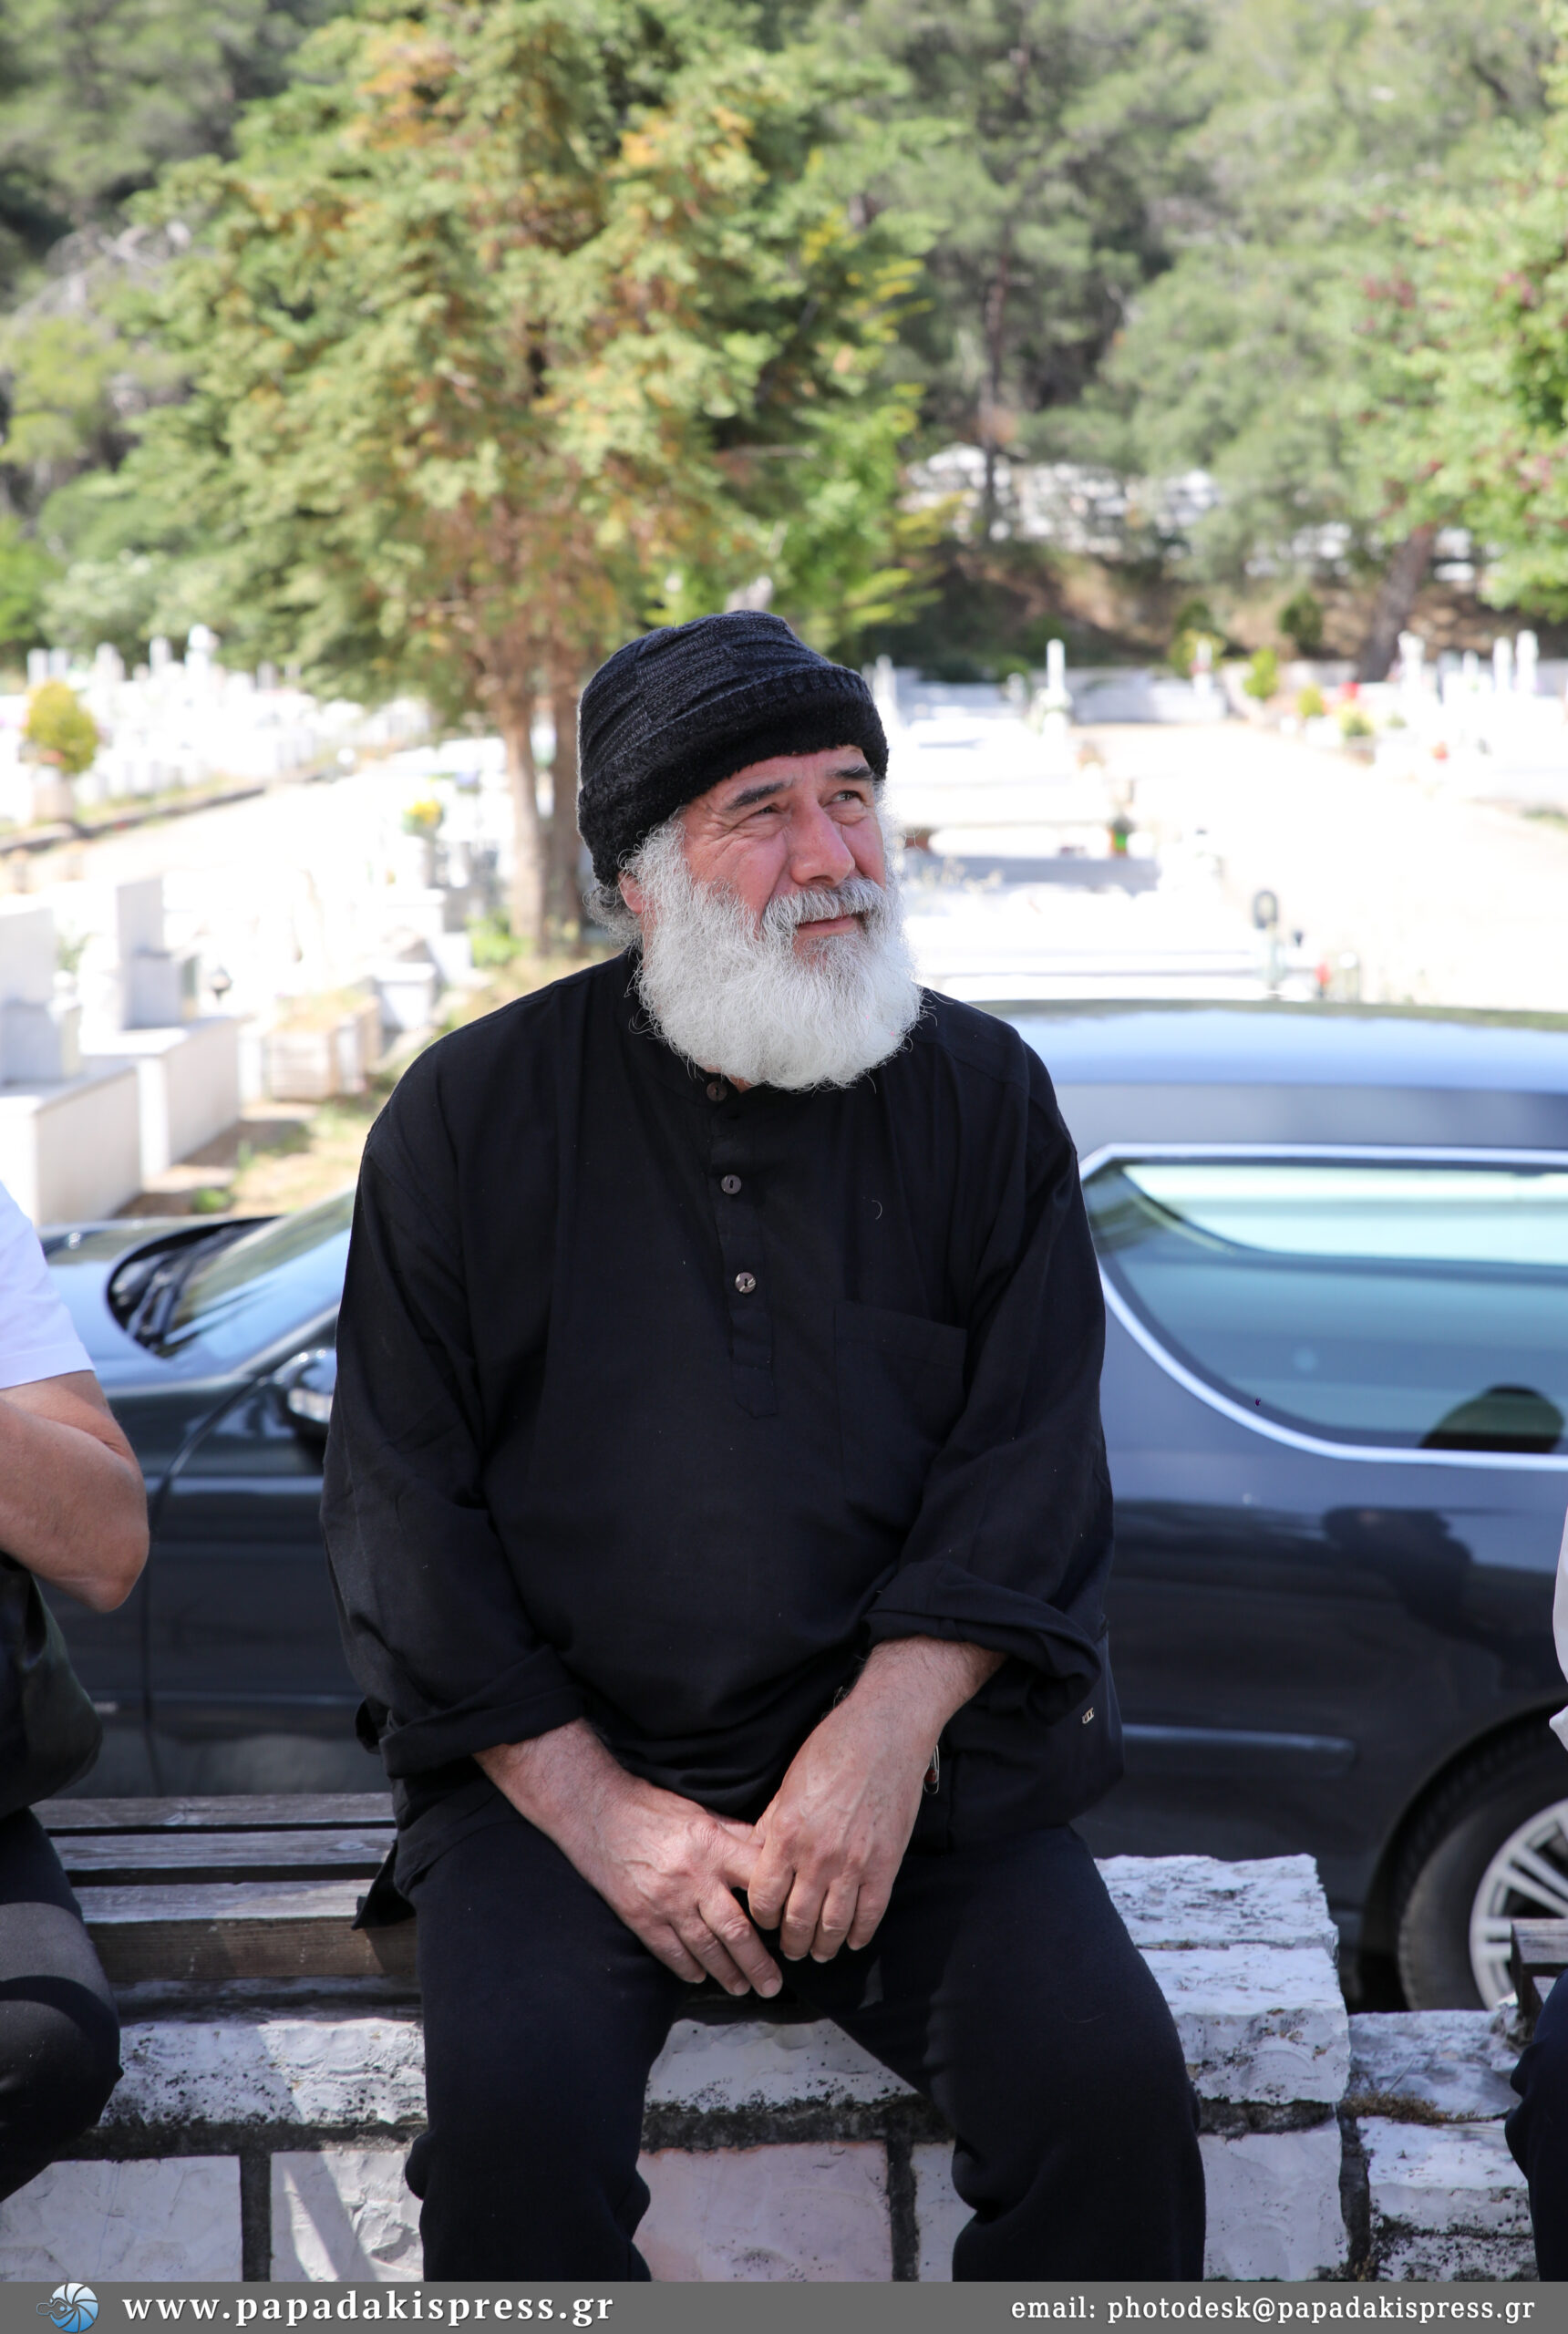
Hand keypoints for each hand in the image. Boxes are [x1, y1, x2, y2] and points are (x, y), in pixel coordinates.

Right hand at [477, 1724, 779, 1997]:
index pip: (758, 1881)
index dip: (779, 1907)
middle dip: (758, 1962)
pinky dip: (688, 1968)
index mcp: (713, 1846)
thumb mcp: (702, 1813)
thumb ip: (736, 1836)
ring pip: (706, 1948)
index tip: (791, 1926)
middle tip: (773, 1985)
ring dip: (727, 1973)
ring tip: (743, 1987)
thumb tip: (771, 1853)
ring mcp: (666, 1901)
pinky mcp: (641, 1916)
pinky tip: (700, 1977)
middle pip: (736, 1929)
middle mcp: (694, 1877)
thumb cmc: (653, 1809)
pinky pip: (670, 1952)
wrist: (598, 1813)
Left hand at [745, 1637, 1003, 1963]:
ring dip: (822, 1947)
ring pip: (832, 1926)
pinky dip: (859, 1934)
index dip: (761, 1918)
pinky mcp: (885, 1865)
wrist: (884, 1734)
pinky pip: (870, 1914)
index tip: (765, 1920)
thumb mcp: (787, 1785)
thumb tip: (754, 1855)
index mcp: (786, 1835)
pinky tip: (852, 1940)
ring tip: (818, 1952)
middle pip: (796, 1921)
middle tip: (791, 1948)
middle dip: (790, 1941)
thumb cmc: (831, 1750)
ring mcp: (853, 1864)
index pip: (763, 1899)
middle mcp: (816, 1857)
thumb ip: (770, 1826)